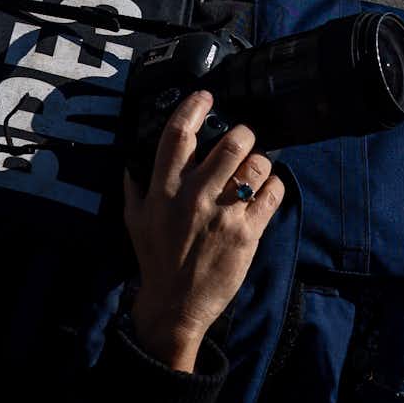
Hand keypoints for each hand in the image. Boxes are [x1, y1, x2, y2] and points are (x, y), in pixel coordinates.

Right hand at [123, 91, 283, 371]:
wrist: (175, 306)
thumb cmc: (155, 260)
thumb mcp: (134, 221)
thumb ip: (134, 188)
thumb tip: (130, 163)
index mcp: (163, 190)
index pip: (178, 135)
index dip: (194, 107)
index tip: (206, 96)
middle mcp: (193, 198)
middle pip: (230, 144)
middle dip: (243, 133)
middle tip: (243, 138)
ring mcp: (223, 216)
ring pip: (256, 165)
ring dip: (259, 161)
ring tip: (254, 168)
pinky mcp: (248, 234)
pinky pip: (272, 194)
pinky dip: (273, 186)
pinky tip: (265, 191)